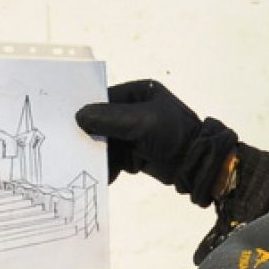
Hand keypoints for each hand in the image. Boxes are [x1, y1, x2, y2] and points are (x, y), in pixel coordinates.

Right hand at [75, 79, 238, 205]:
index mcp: (140, 93)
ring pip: (108, 142)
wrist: (198, 164)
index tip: (70, 122)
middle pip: (104, 122)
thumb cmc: (173, 134)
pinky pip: (116, 158)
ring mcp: (136, 133)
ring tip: (87, 166)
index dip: (89, 111)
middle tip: (74, 147)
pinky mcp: (137, 153)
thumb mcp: (140, 121)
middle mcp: (136, 110)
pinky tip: (105, 176)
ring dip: (100, 155)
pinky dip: (110, 167)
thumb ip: (109, 118)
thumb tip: (79, 116)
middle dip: (92, 136)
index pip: (105, 99)